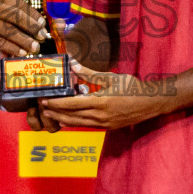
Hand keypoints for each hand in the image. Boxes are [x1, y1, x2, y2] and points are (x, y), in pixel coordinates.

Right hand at [0, 0, 48, 57]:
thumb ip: (2, 6)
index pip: (17, 2)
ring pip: (9, 30)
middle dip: (32, 26)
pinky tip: (20, 52)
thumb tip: (24, 19)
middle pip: (16, 15)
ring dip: (24, 40)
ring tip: (35, 47)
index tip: (42, 22)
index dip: (31, 13)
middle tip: (42, 35)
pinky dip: (12, 48)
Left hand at [38, 61, 176, 130]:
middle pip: (72, 116)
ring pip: (77, 123)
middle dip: (55, 112)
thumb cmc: (132, 88)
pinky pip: (86, 125)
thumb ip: (91, 74)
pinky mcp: (107, 127)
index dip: (57, 103)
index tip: (45, 100)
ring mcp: (104, 124)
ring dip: (63, 119)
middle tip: (42, 108)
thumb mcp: (111, 77)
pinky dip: (74, 122)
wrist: (150, 103)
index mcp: (101, 102)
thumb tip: (74, 65)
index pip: (72, 104)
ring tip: (51, 114)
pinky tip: (67, 119)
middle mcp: (100, 115)